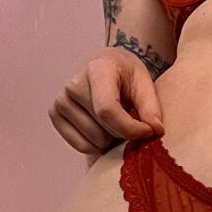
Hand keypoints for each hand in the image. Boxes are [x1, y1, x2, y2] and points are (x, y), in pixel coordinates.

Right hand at [48, 47, 164, 157]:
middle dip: (124, 134)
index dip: (130, 128)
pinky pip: (81, 146)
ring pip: (93, 142)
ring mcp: (61, 100)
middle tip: (131, 120)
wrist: (107, 65)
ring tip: (117, 121)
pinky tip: (105, 128)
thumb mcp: (144, 83)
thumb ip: (151, 107)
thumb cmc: (126, 74)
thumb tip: (156, 130)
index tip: (149, 132)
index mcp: (97, 70)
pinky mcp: (55, 114)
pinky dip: (98, 145)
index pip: (107, 110)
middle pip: (102, 130)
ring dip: (112, 139)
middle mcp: (73, 84)